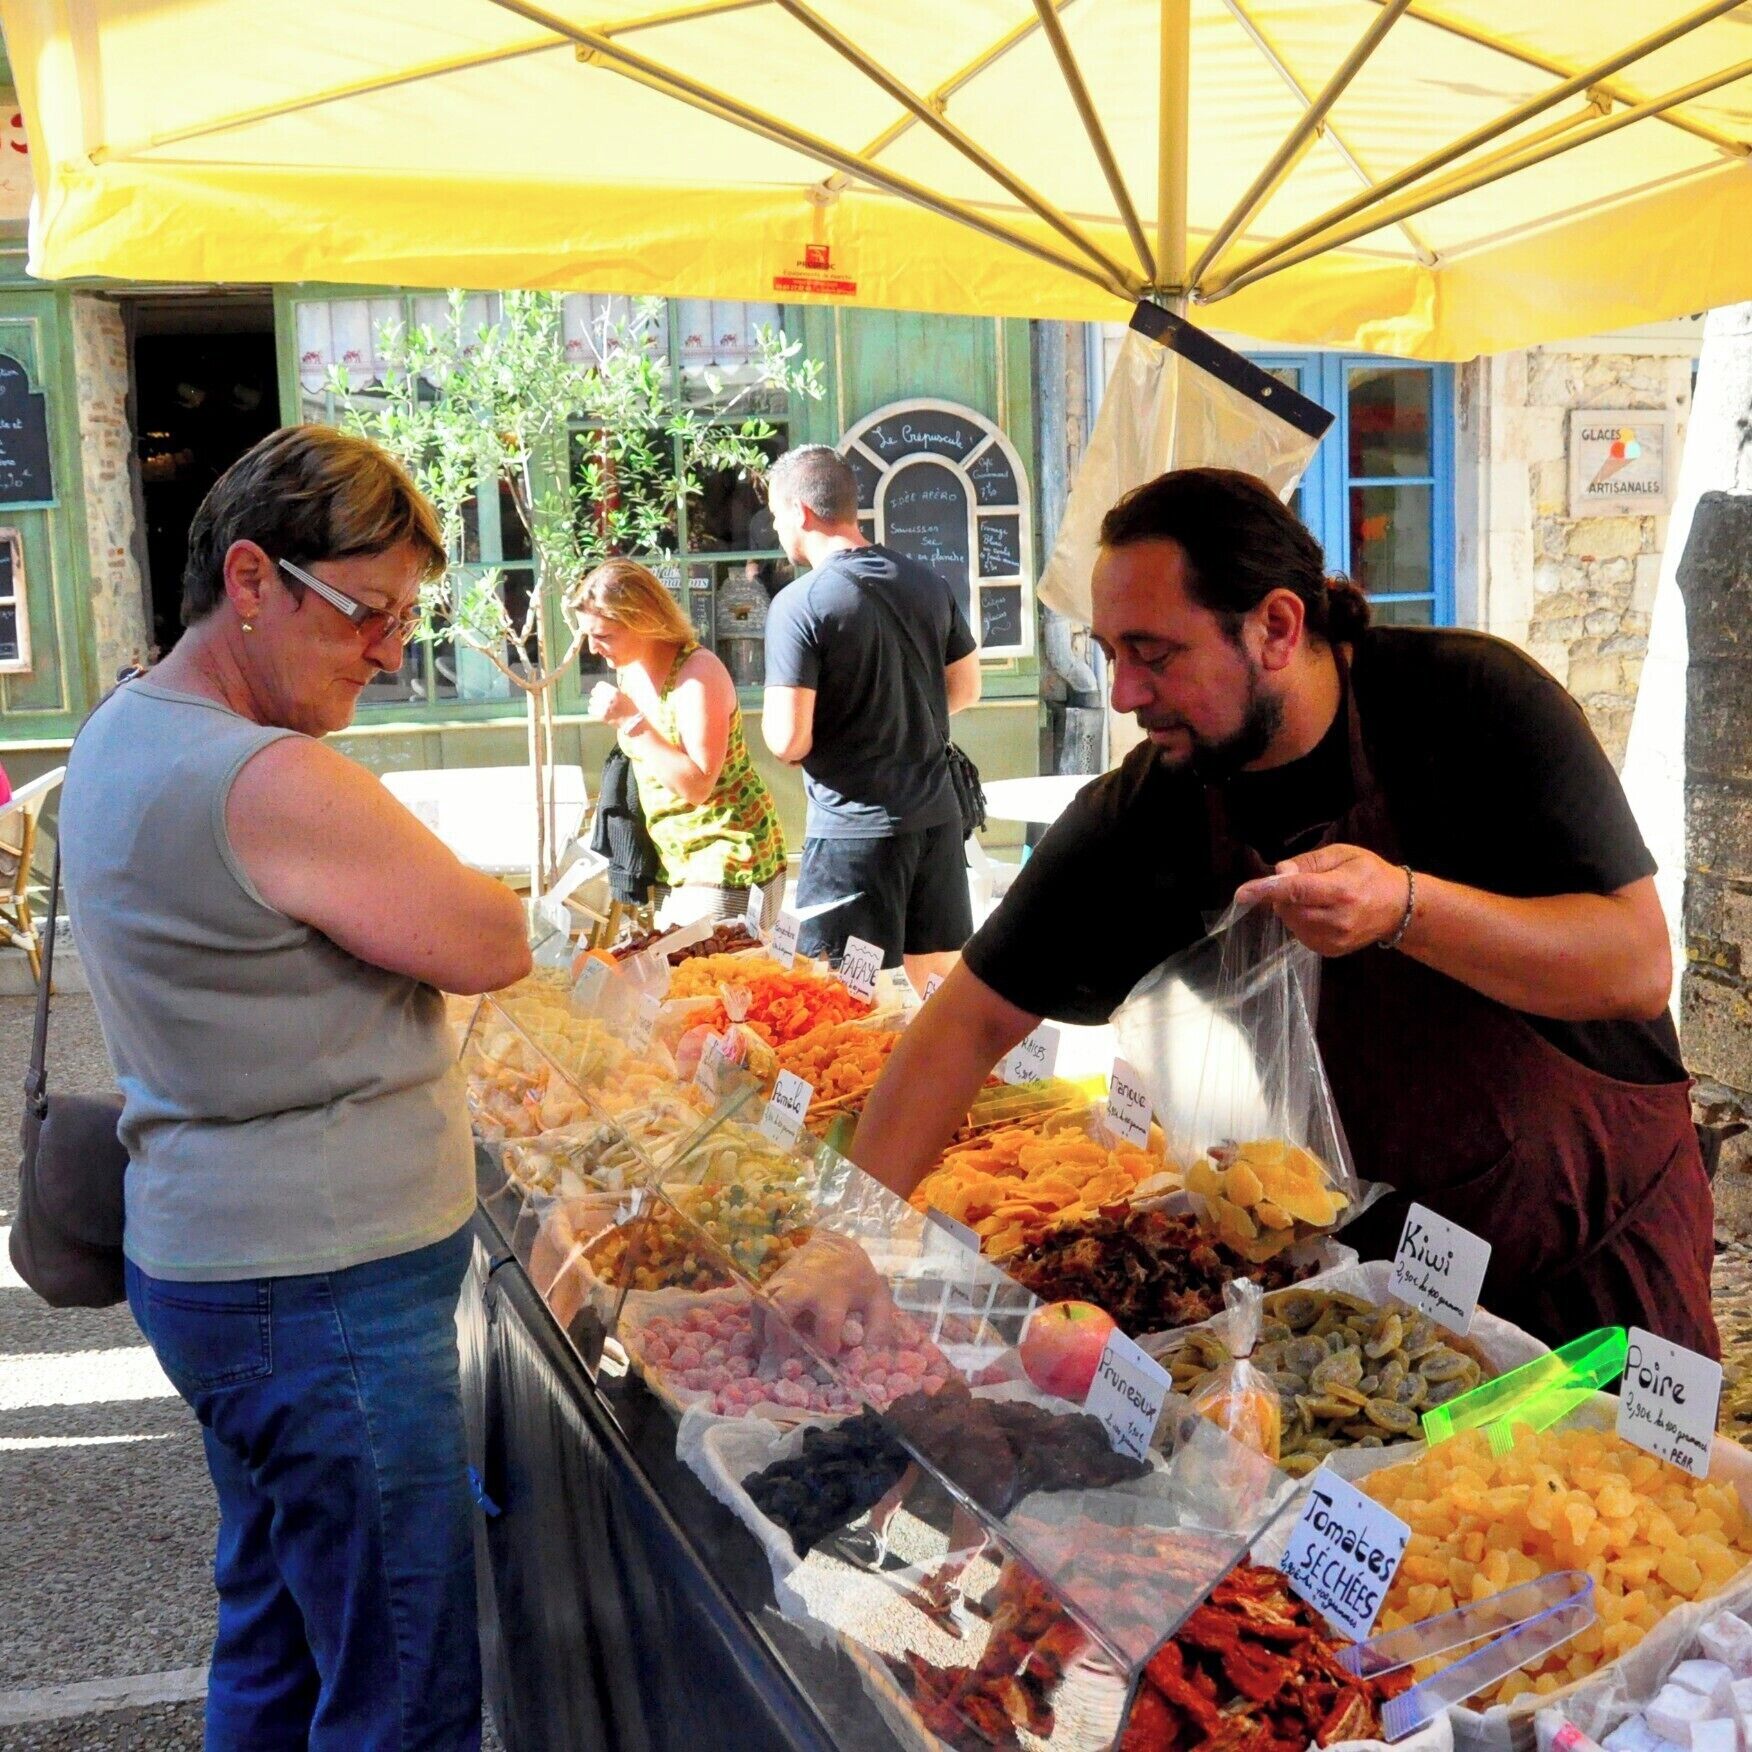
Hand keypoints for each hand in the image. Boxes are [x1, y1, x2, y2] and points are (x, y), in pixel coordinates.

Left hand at [588, 681, 638, 726]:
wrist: (631, 721)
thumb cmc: (628, 708)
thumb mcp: (623, 695)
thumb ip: (613, 691)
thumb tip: (602, 689)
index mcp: (615, 692)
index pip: (600, 685)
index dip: (598, 688)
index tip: (598, 691)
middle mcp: (609, 698)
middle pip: (594, 692)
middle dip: (596, 695)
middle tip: (598, 700)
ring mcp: (605, 707)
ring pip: (591, 701)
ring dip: (594, 703)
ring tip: (599, 706)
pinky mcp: (602, 716)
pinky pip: (591, 709)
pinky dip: (592, 710)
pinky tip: (597, 711)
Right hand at [757, 1232, 897, 1359]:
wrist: (836, 1245)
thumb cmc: (856, 1278)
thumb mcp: (876, 1299)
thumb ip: (878, 1328)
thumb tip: (869, 1355)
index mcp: (834, 1293)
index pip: (827, 1324)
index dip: (827, 1344)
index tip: (830, 1351)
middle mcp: (805, 1287)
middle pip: (783, 1310)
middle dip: (780, 1336)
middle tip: (785, 1355)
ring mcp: (786, 1280)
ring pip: (764, 1304)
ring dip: (764, 1329)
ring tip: (771, 1348)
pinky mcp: (774, 1279)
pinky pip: (756, 1300)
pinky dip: (756, 1319)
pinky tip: (763, 1335)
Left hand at [1232, 843, 1411, 955]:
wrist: (1399, 908)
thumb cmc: (1370, 874)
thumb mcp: (1344, 854)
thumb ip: (1309, 861)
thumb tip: (1280, 871)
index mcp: (1342, 891)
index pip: (1297, 891)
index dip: (1267, 891)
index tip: (1242, 893)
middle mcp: (1337, 920)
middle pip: (1288, 909)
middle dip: (1282, 895)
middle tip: (1302, 882)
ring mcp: (1333, 940)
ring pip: (1290, 923)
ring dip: (1291, 908)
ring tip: (1316, 897)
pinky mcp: (1329, 951)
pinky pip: (1299, 934)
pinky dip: (1300, 920)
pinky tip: (1319, 912)